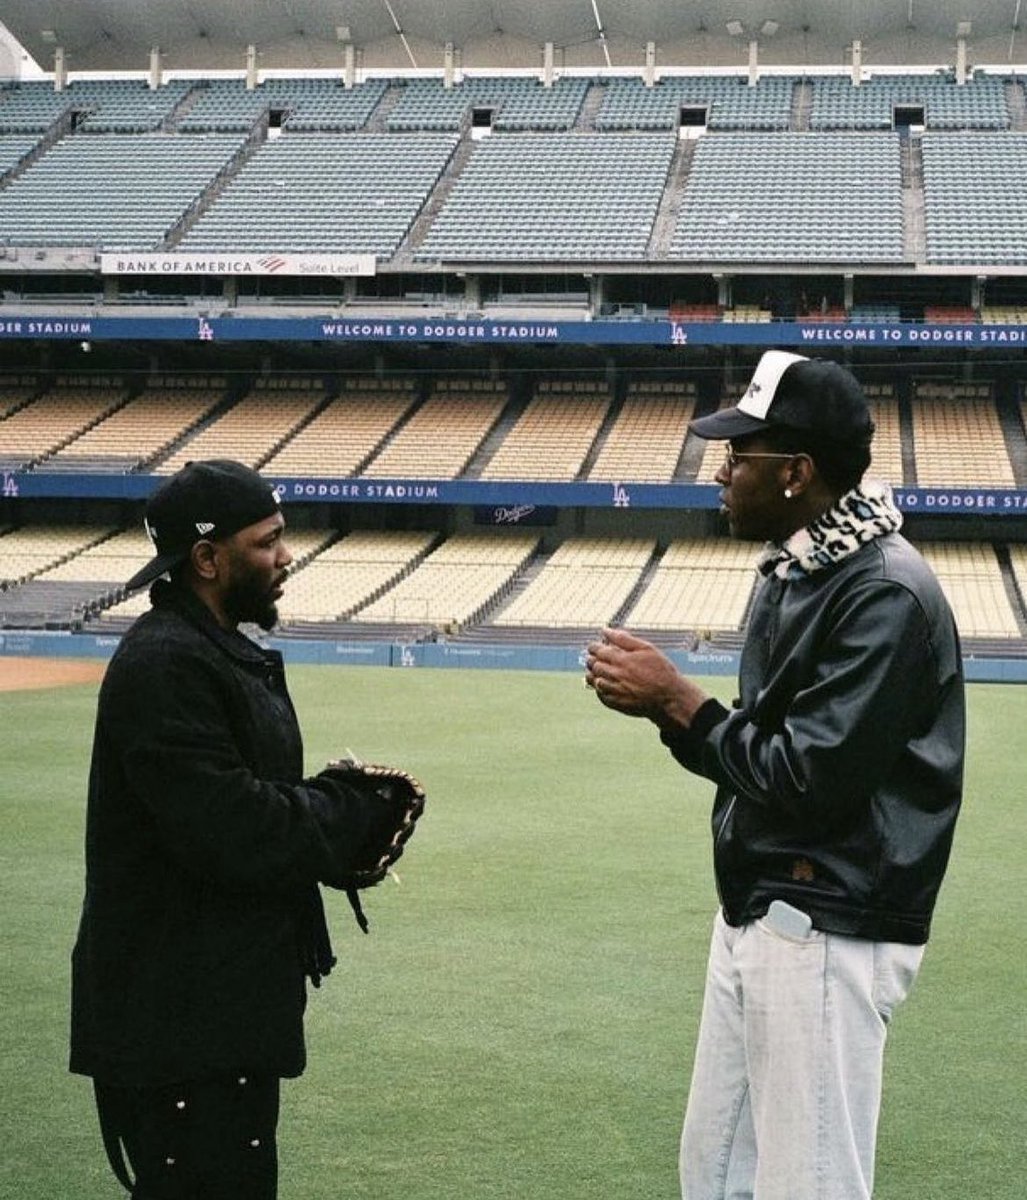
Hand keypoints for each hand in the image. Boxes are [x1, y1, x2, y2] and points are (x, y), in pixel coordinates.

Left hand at [585, 627, 709, 731]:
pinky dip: (599, 688)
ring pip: (594, 680)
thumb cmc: (661, 671)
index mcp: (621, 659)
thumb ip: (624, 639)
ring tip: (598, 671)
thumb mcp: (647, 649)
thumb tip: (605, 631)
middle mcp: (614, 675)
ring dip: (593, 674)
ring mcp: (614, 690)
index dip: (593, 647)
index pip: (597, 650)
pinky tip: (604, 685)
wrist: (669, 698)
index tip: (594, 647)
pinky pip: (600, 695)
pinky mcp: (616, 703)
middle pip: (594, 665)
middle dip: (592, 659)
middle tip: (595, 658)